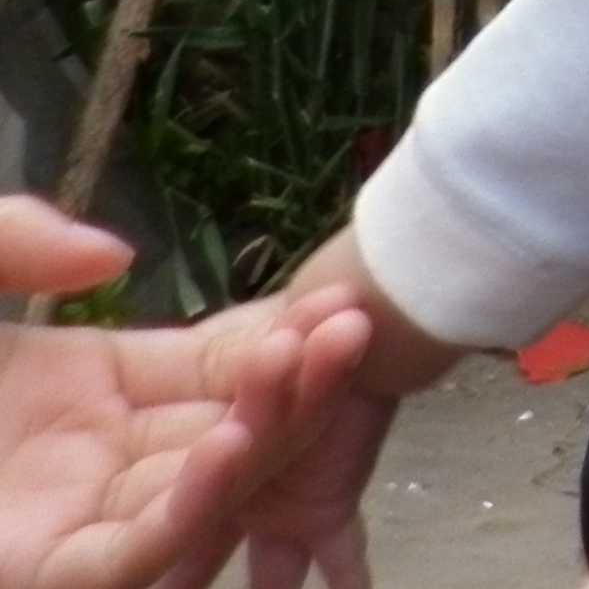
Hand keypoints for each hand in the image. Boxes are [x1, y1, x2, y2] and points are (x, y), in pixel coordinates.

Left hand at [0, 198, 371, 588]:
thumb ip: (19, 240)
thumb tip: (113, 259)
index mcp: (86, 390)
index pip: (215, 367)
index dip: (278, 339)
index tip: (332, 303)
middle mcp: (94, 462)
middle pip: (229, 429)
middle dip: (297, 384)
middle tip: (349, 326)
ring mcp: (70, 524)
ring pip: (201, 495)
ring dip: (266, 437)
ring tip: (313, 361)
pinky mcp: (47, 575)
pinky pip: (135, 554)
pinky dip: (190, 509)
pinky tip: (225, 447)